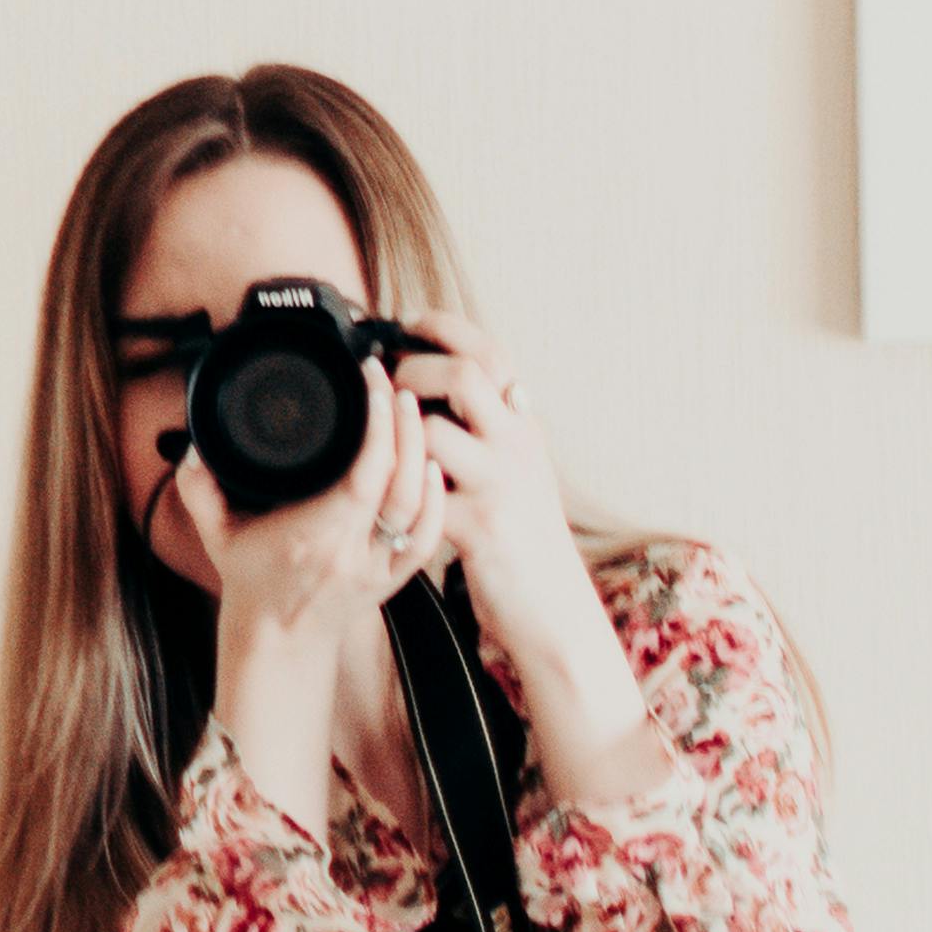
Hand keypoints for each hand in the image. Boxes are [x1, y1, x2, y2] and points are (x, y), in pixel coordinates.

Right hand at [167, 368, 445, 831]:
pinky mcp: (396, 578)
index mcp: (314, 536)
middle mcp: (352, 552)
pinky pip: (429, 536)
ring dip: (423, 454)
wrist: (278, 643)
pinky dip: (436, 499)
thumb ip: (200, 487)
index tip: (371, 382)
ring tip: (413, 411)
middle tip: (396, 384)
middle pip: (400, 484)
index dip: (377, 424)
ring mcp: (379, 567)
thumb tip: (196, 446)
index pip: (363, 473)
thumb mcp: (216, 533)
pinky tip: (432, 466)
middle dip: (405, 426)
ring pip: (420, 507)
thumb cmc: (252, 583)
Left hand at [380, 313, 653, 792]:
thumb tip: (460, 386)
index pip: (491, 351)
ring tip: (375, 433)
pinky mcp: (478, 526)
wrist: (556, 610)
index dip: (444, 327)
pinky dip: (395, 485)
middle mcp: (518, 445)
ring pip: (434, 428)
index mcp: (524, 426)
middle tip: (383, 379)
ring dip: (394, 427)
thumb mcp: (520, 472)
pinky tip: (376, 486)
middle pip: (464, 374)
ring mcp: (500, 484)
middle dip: (412, 367)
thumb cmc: (525, 541)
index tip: (406, 320)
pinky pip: (422, 492)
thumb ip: (494, 432)